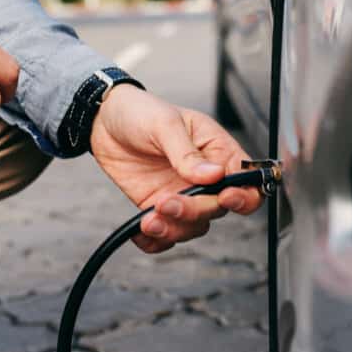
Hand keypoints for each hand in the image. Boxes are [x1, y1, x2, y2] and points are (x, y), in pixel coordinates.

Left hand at [90, 85, 262, 253]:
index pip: (246, 182)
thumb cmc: (141, 111)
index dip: (243, 196)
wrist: (104, 120)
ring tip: (149, 219)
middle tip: (166, 202)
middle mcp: (205, 178)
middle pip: (217, 209)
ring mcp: (183, 194)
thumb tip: (213, 175)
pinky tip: (141, 233)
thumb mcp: (165, 124)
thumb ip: (187, 153)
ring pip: (193, 226)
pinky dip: (156, 241)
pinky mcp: (159, 206)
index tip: (223, 198)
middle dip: (194, 211)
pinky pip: (166, 234)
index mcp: (217, 151)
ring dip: (173, 228)